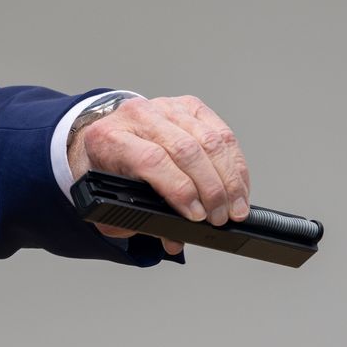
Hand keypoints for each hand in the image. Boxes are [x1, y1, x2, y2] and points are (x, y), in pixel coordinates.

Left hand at [67, 95, 250, 255]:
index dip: (180, 190)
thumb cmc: (110, 170)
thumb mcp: (111, 199)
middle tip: (219, 218)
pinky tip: (238, 187)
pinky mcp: (189, 106)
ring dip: (229, 179)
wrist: (108, 136)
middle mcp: (137, 116)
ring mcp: (166, 107)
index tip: (197, 216)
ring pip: (209, 140)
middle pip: (185, 150)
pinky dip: (235, 164)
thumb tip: (174, 240)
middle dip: (210, 190)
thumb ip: (138, 221)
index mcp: (110, 138)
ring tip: (234, 208)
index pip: (152, 160)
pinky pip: (222, 133)